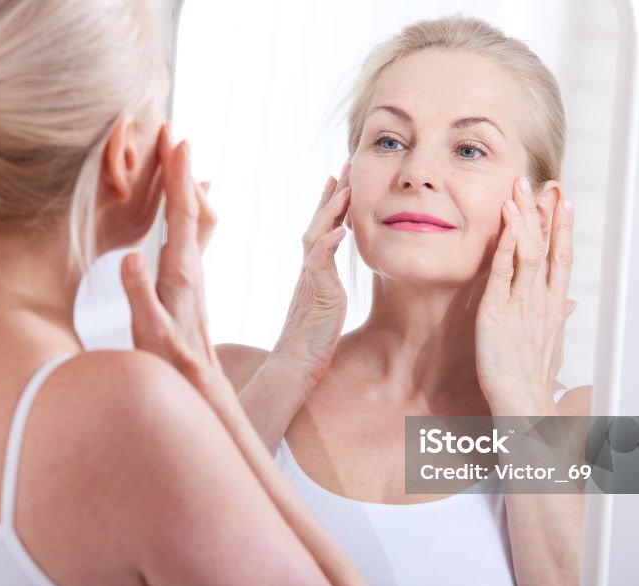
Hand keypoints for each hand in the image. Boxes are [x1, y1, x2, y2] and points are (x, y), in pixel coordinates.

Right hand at [120, 124, 219, 387]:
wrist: (199, 387)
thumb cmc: (170, 363)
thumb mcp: (149, 332)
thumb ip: (139, 296)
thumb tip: (130, 257)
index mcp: (180, 273)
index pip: (180, 214)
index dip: (178, 176)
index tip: (177, 140)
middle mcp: (192, 268)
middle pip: (191, 208)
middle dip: (181, 169)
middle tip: (171, 133)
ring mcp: (194, 275)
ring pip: (194, 220)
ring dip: (185, 187)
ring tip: (178, 158)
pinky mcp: (191, 284)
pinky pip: (192, 236)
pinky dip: (188, 212)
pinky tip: (189, 208)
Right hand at [269, 162, 351, 388]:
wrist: (294, 366)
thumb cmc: (310, 344)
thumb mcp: (324, 308)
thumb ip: (326, 289)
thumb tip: (333, 282)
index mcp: (313, 272)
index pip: (322, 230)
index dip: (331, 205)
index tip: (341, 181)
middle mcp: (309, 270)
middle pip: (318, 223)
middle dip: (333, 194)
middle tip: (344, 166)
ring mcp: (310, 280)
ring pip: (317, 236)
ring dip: (331, 211)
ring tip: (345, 187)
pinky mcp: (315, 293)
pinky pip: (319, 264)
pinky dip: (328, 245)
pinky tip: (340, 230)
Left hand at [475, 176, 576, 412]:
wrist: (523, 405)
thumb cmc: (534, 381)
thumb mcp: (551, 346)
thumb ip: (558, 319)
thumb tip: (570, 305)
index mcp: (553, 307)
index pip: (561, 259)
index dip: (563, 229)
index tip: (565, 201)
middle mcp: (542, 301)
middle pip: (549, 248)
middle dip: (549, 213)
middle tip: (548, 182)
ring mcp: (521, 304)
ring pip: (528, 251)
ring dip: (525, 218)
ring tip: (521, 189)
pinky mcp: (497, 311)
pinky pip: (502, 270)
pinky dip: (505, 241)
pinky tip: (505, 218)